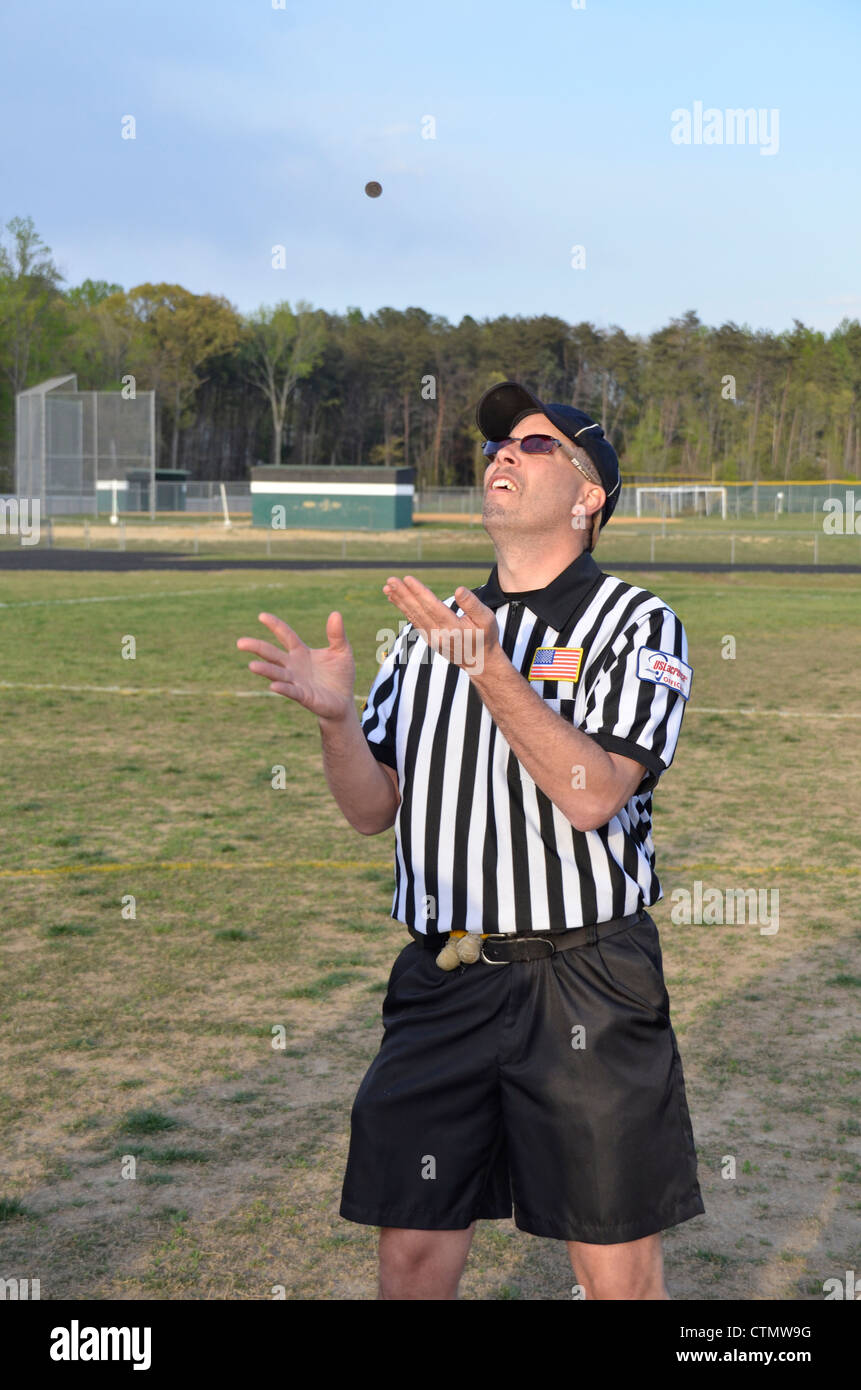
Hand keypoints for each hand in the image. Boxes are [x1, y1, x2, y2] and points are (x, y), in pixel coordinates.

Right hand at [236, 611, 355, 720]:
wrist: (343, 701)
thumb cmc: (340, 675)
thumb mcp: (342, 651)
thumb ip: (337, 634)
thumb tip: (336, 613)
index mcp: (301, 652)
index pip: (285, 635)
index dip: (275, 625)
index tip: (262, 616)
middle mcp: (294, 666)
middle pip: (272, 654)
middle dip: (257, 648)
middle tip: (240, 642)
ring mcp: (296, 681)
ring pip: (277, 673)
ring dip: (265, 670)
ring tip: (251, 666)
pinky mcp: (303, 696)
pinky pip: (291, 691)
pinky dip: (282, 688)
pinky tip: (273, 686)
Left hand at [381, 575, 498, 672]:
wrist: (481, 663)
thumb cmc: (485, 637)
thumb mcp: (487, 619)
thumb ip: (473, 604)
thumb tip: (458, 589)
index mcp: (454, 628)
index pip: (432, 607)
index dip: (419, 592)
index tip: (407, 579)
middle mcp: (439, 635)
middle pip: (418, 611)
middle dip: (403, 595)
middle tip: (390, 580)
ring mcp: (432, 639)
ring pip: (413, 617)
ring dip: (399, 601)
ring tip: (388, 587)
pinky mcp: (429, 640)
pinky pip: (414, 621)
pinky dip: (404, 609)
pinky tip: (395, 598)